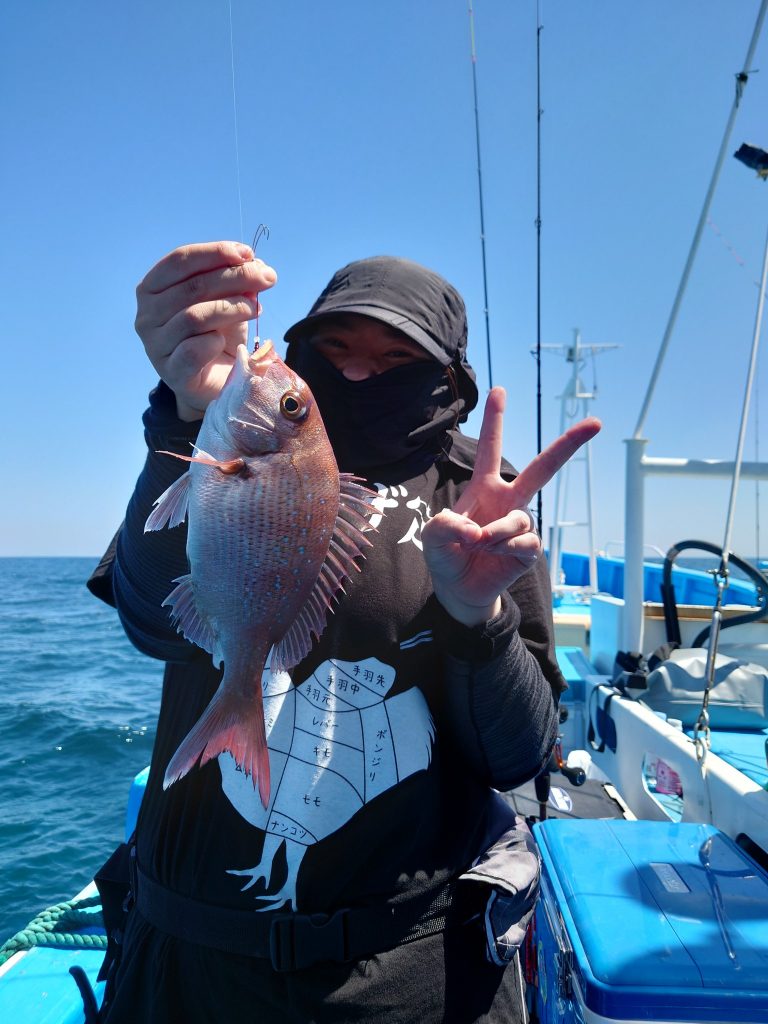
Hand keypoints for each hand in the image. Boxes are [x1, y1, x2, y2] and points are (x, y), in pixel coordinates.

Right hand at [134, 241, 277, 420]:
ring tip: (256, 309)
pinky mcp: (172, 372)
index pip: (180, 260)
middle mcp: (147, 315)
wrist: (217, 381)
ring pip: (194, 317)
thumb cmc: (216, 334)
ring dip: (233, 308)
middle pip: (192, 286)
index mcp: (153, 288)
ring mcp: (156, 345)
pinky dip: (215, 342)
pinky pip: (194, 351)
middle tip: (267, 279)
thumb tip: (257, 265)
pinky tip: (226, 342)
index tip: (248, 254)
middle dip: (235, 277)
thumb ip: (238, 281)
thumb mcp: (228, 300)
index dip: (215, 253)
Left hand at [422, 387, 600, 625]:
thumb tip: (477, 530)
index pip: (491, 447)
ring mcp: (521, 524)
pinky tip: (496, 555)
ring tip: (480, 544)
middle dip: (568, 445)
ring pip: (521, 517)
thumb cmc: (446, 555)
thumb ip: (445, 526)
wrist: (459, 590)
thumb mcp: (432, 537)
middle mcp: (508, 500)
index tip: (499, 389)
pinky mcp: (528, 549)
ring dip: (498, 532)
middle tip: (596, 422)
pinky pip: (526, 542)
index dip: (495, 419)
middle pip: (543, 468)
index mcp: (484, 487)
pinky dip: (507, 548)